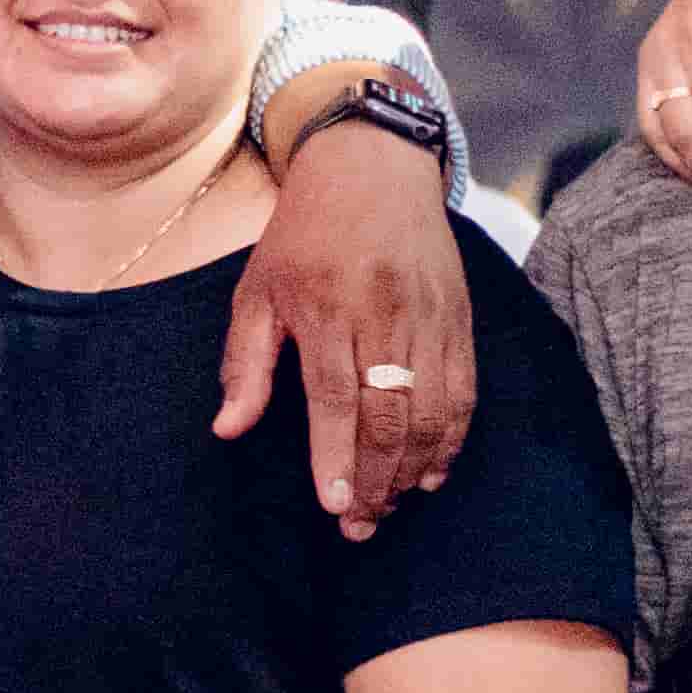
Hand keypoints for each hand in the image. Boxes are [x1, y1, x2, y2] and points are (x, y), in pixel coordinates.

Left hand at [214, 114, 473, 533]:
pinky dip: (450, 439)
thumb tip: (228, 429)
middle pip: (387, 413)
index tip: (333, 505)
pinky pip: (463, 391)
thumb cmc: (304, 234)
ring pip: (430, 409)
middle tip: (359, 526)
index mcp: (327, 305)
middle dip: (374, 479)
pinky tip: (431, 473)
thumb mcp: (257, 290)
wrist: (374, 167)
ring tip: (388, 506)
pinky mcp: (458, 318)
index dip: (336, 455)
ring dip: (412, 469)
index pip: (335, 396)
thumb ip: (245, 364)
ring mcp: (429, 316)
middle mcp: (384, 313)